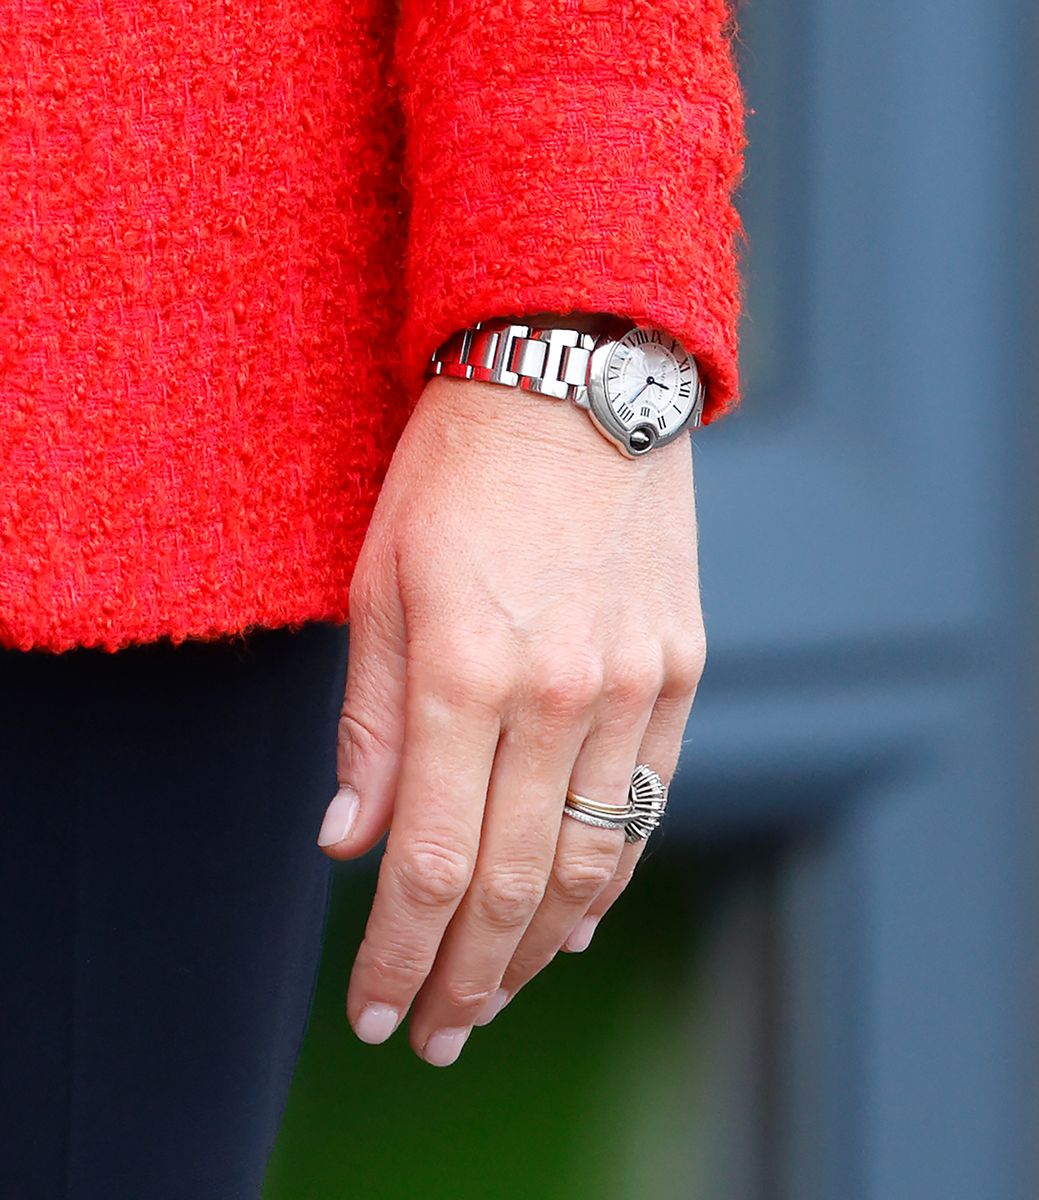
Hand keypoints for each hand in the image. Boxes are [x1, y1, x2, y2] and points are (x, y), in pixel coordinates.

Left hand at [317, 374, 705, 1065]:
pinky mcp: (680, 667)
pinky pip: (645, 797)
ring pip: (588, 858)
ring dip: (536, 945)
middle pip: (509, 882)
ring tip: (496, 996)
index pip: (426, 862)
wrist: (573, 378)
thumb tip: (349, 841)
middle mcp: (557, 692)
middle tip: (436, 1036)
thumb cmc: (455, 472)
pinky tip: (576, 918)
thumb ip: (369, 722)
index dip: (396, 954)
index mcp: (463, 669)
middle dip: (465, 977)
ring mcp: (632, 683)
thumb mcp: (379, 584)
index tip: (374, 1013)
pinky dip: (607, 871)